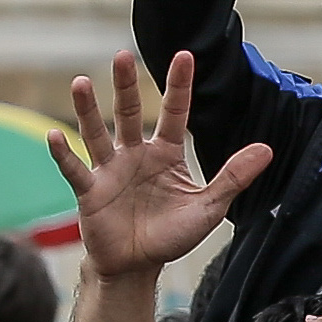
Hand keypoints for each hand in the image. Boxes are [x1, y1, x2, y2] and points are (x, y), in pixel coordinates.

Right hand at [53, 50, 274, 282]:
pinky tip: (55, 135)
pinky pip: (75, 169)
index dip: (178, 85)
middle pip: (129, 112)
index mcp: (166, 154)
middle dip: (127, 85)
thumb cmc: (172, 235)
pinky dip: (64, 153)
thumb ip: (233, 177)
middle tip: (122, 55)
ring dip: (87, 109)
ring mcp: (110, 171)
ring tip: (81, 82)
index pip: (174, 112)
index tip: (184, 54)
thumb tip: (267, 149)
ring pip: (96, 133)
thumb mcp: (209, 206)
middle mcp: (135, 155)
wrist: (138, 266)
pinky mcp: (90, 192)